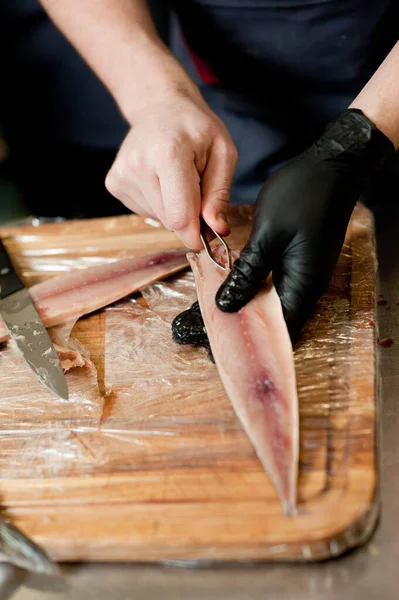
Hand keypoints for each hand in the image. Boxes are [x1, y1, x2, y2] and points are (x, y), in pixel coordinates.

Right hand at [105, 88, 236, 248]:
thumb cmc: (194, 128)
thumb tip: (217, 229)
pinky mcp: (114, 183)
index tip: (207, 235)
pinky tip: (160, 179)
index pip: (180, 216)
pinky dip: (159, 203)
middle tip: (196, 188)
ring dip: (173, 208)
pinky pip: (145, 211)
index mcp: (168, 154)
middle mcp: (138, 165)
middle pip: (169, 220)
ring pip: (158, 218)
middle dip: (188, 216)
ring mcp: (122, 174)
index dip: (196, 233)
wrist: (159, 106)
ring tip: (175, 178)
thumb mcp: (222, 153)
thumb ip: (219, 194)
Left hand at [216, 109, 394, 338]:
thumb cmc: (302, 197)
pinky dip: (252, 286)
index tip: (214, 341)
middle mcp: (305, 286)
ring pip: (271, 302)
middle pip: (273, 319)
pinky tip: (230, 283)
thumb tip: (226, 306)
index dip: (247, 339)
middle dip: (242, 325)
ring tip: (211, 310)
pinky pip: (273, 284)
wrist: (331, 167)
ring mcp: (302, 274)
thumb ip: (247, 274)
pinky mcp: (297, 262)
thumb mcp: (267, 236)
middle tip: (206, 328)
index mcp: (302, 285)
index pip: (276, 328)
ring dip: (245, 305)